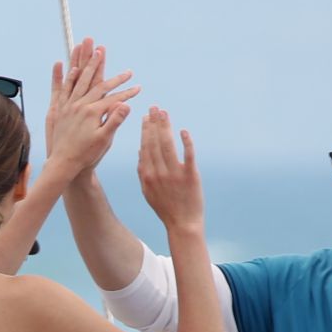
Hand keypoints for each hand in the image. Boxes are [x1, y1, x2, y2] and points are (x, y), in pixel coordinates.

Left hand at [45, 38, 139, 175]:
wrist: (63, 163)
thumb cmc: (86, 155)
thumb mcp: (104, 140)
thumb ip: (115, 121)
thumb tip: (126, 105)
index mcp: (92, 112)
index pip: (113, 97)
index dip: (126, 91)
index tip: (137, 87)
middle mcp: (79, 105)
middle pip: (94, 81)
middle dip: (101, 65)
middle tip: (104, 50)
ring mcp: (68, 107)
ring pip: (78, 80)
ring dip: (84, 65)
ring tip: (88, 53)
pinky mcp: (59, 111)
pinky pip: (63, 89)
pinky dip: (67, 78)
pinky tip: (71, 69)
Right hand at [137, 108, 203, 235]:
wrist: (182, 224)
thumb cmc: (165, 208)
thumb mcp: (148, 191)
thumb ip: (142, 171)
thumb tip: (140, 151)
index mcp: (148, 175)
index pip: (145, 147)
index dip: (146, 130)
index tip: (146, 117)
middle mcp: (159, 173)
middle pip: (155, 143)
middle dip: (154, 123)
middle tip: (155, 107)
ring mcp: (175, 174)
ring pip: (169, 145)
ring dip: (166, 127)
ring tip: (165, 113)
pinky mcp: (191, 176)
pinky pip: (188, 155)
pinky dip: (186, 142)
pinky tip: (183, 131)